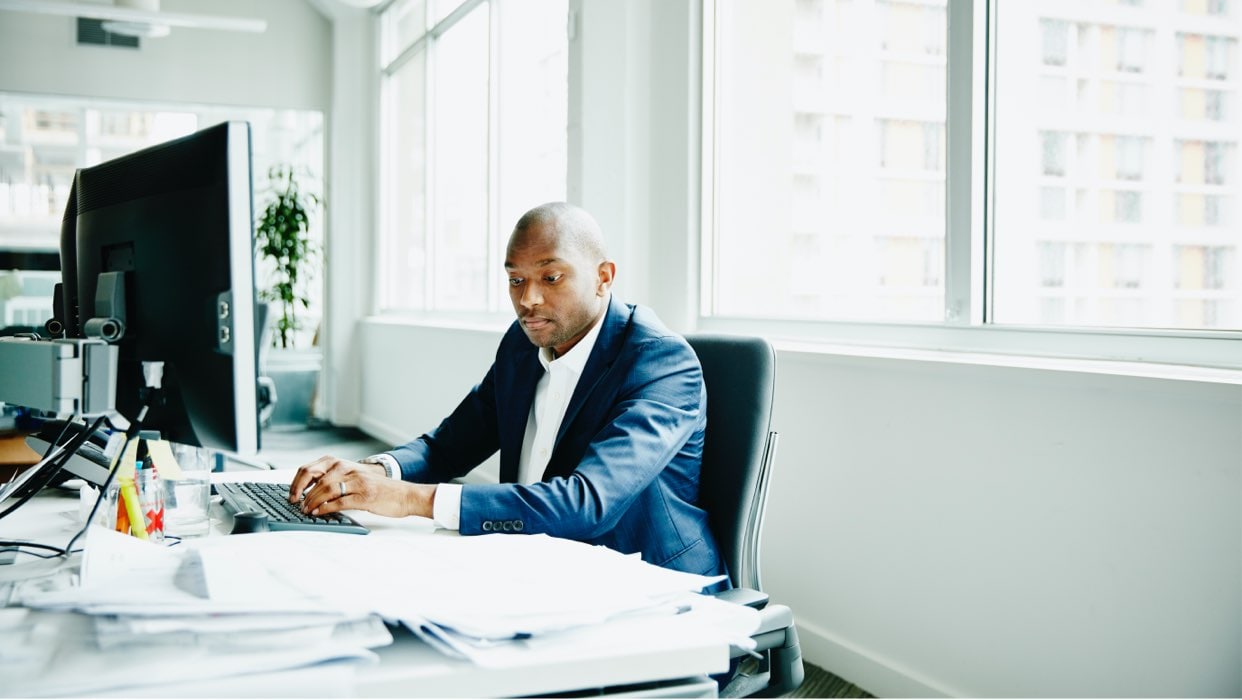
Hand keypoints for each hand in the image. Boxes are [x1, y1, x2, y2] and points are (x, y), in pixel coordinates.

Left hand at [288, 455, 435, 518]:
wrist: (405, 495)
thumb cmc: (379, 489)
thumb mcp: (356, 479)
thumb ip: (336, 481)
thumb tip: (312, 492)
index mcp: (345, 464)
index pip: (312, 467)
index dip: (298, 481)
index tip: (292, 494)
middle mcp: (350, 470)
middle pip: (316, 477)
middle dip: (301, 492)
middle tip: (296, 504)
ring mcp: (358, 482)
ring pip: (326, 488)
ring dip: (312, 501)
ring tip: (306, 510)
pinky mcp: (365, 497)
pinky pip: (340, 501)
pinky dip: (326, 508)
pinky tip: (319, 512)